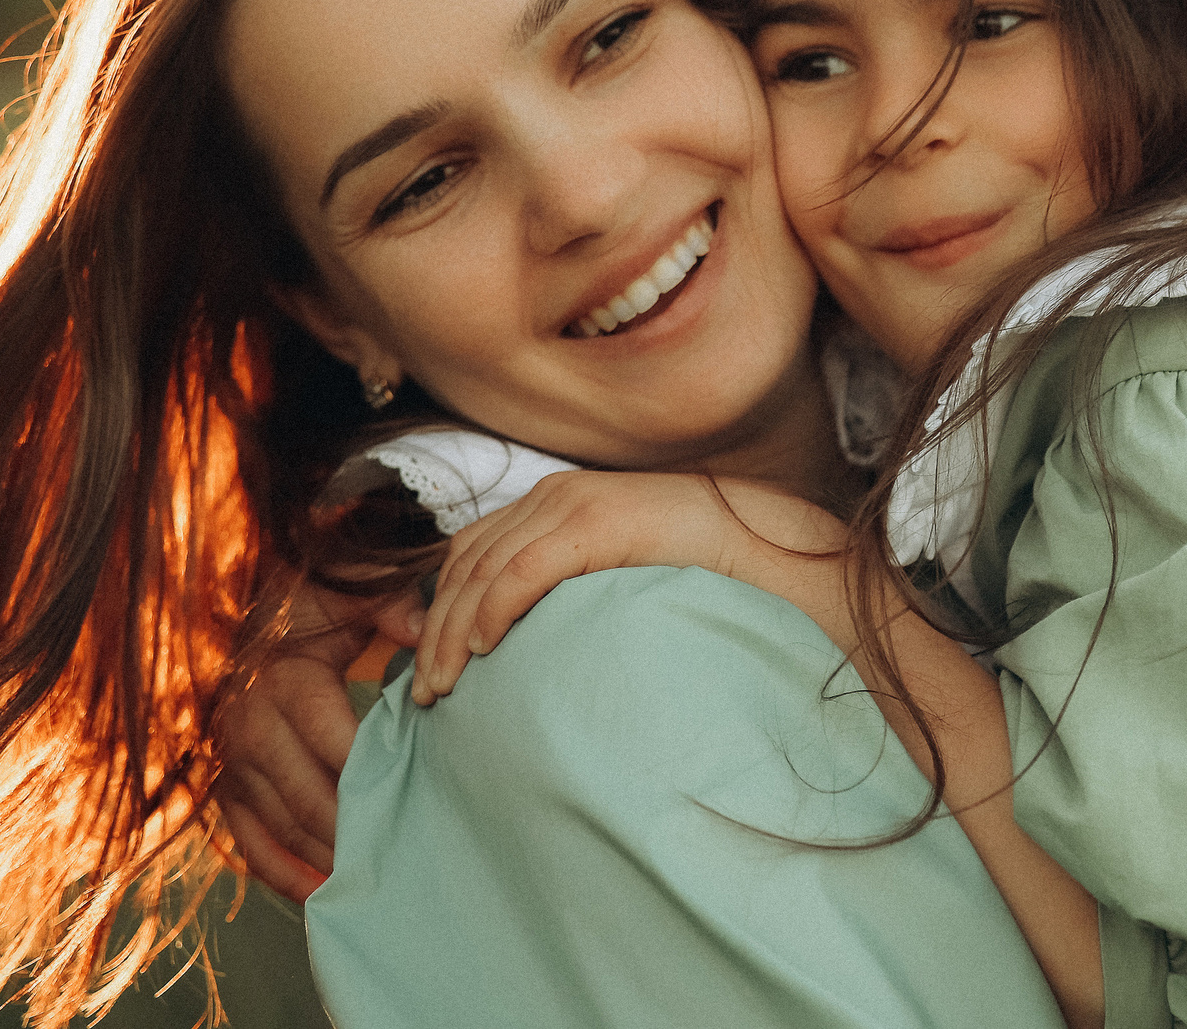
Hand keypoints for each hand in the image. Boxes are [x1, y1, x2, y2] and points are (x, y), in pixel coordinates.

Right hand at [215, 579, 423, 899]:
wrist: (245, 614)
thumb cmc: (308, 606)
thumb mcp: (346, 593)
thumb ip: (389, 608)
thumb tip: (424, 634)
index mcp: (287, 683)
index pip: (334, 741)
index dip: (371, 775)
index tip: (412, 800)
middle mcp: (251, 727)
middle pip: (308, 796)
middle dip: (354, 830)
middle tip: (402, 856)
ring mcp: (232, 762)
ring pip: (281, 825)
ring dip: (324, 858)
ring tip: (371, 882)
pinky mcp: (223, 785)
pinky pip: (247, 841)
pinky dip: (280, 873)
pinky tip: (318, 895)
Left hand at [410, 469, 846, 704]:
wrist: (761, 539)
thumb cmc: (695, 569)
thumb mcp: (613, 577)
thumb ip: (569, 590)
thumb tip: (523, 645)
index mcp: (553, 503)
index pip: (470, 553)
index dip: (439, 608)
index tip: (429, 665)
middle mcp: (552, 495)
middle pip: (465, 564)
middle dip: (435, 630)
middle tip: (424, 692)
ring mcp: (572, 503)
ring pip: (483, 571)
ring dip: (454, 631)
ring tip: (444, 685)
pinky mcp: (595, 521)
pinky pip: (523, 570)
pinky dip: (493, 608)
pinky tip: (485, 647)